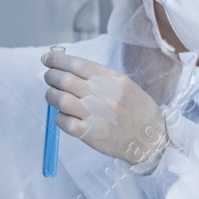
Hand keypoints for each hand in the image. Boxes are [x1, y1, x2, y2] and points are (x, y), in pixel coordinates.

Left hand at [43, 50, 167, 165]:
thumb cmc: (137, 110)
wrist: (151, 139)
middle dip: (51, 76)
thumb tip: (67, 69)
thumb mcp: (125, 86)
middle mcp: (104, 96)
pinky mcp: (90, 134)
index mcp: (113, 80)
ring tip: (54, 96)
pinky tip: (64, 115)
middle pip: (64, 80)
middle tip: (49, 78)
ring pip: (60, 99)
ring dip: (52, 95)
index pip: (77, 64)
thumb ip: (99, 77)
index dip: (56, 60)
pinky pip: (63, 122)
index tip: (47, 59)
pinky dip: (58, 117)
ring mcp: (97, 115)